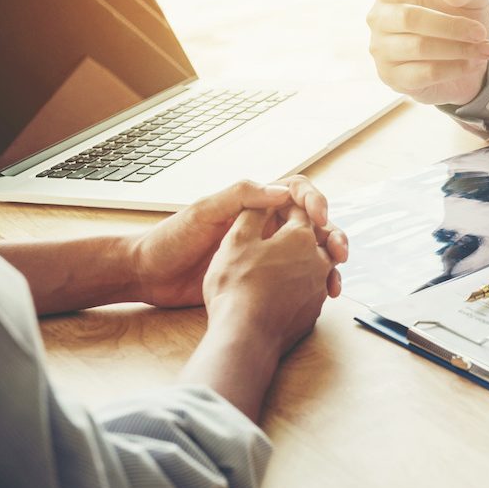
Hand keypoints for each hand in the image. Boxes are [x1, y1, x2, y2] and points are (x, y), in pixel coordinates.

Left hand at [130, 177, 347, 308]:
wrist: (149, 275)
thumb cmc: (170, 239)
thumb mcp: (203, 211)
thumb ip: (240, 196)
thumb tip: (282, 191)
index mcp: (254, 203)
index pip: (297, 191)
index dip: (314, 200)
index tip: (319, 218)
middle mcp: (265, 225)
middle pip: (313, 224)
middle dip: (333, 234)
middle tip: (339, 253)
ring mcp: (266, 253)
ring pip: (310, 253)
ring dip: (329, 263)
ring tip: (335, 281)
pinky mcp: (262, 278)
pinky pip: (297, 278)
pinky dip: (314, 285)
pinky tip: (320, 296)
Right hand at [180, 204, 335, 421]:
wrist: (246, 336)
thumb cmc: (236, 286)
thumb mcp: (236, 240)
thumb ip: (253, 214)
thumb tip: (266, 202)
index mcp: (301, 236)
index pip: (299, 210)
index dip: (284, 206)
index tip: (272, 210)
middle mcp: (319, 260)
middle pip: (318, 236)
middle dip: (304, 230)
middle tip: (287, 234)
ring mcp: (319, 288)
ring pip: (320, 264)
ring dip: (307, 258)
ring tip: (288, 261)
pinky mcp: (314, 311)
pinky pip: (313, 290)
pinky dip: (302, 284)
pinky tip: (285, 289)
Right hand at [361, 0, 488, 104]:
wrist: (468, 58)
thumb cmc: (460, 17)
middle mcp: (379, 19)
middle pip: (410, 18)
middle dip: (452, 26)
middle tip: (481, 32)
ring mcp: (381, 50)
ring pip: (420, 47)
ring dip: (459, 49)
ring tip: (485, 49)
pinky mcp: (393, 77)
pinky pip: (426, 72)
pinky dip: (455, 68)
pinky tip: (472, 63)